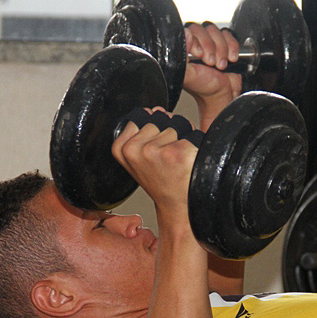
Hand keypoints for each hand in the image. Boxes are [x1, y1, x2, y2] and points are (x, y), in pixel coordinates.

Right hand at [112, 108, 197, 224]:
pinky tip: (187, 162)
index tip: (154, 152)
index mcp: (121, 149)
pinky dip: (195, 144)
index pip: (140, 117)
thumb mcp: (139, 158)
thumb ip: (142, 131)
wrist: (178, 207)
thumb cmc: (162, 182)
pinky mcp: (176, 153)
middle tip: (168, 159)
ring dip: (182, 138)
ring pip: (176, 125)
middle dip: (168, 133)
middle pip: (159, 119)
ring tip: (177, 161)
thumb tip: (155, 110)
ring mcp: (155, 151)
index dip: (152, 130)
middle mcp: (135, 150)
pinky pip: (192, 133)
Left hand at [184, 23, 241, 130]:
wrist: (222, 95)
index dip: (198, 41)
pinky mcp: (226, 45)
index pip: (190, 30)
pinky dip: (232, 47)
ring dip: (222, 50)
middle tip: (211, 63)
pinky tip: (230, 59)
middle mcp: (197, 44)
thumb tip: (185, 35)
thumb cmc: (204, 88)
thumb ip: (181, 56)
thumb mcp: (188, 75)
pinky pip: (229, 36)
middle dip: (211, 47)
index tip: (200, 55)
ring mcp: (212, 44)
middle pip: (204, 29)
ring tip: (220, 65)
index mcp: (186, 49)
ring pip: (217, 32)